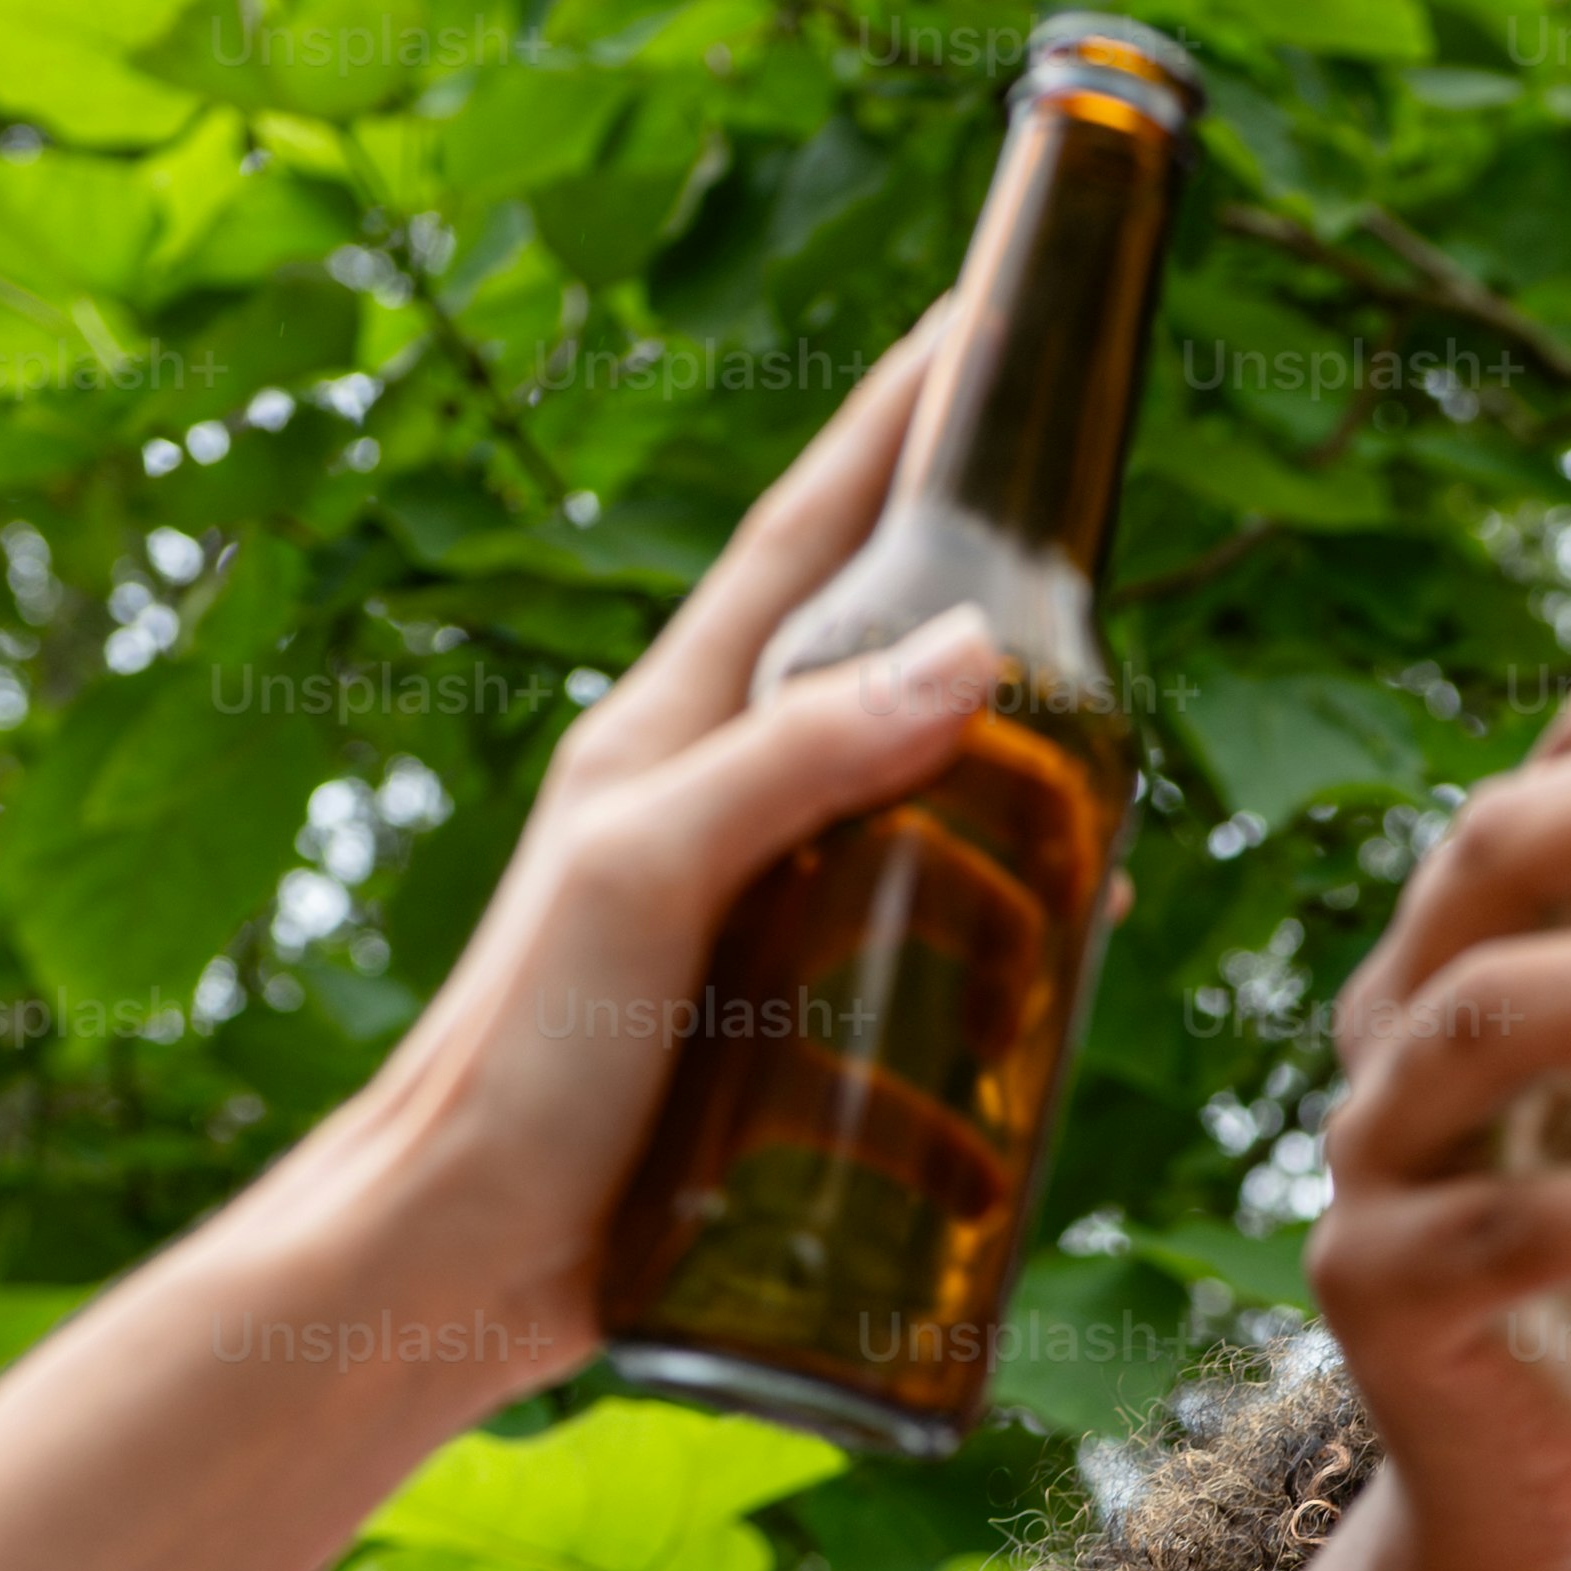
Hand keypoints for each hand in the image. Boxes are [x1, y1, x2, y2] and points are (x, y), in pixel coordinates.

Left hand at [239, 307, 1016, 1396]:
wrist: (456, 1253)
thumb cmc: (525, 1059)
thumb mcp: (650, 877)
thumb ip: (794, 760)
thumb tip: (976, 649)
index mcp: (672, 727)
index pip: (813, 529)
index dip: (901, 416)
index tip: (990, 317)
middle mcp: (715, 795)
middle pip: (877, 642)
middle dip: (981, 560)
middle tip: (1088, 511)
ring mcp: (750, 900)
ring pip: (910, 783)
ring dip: (1012, 746)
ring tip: (1114, 740)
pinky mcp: (781, 1012)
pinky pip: (916, 919)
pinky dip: (1002, 900)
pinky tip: (1066, 932)